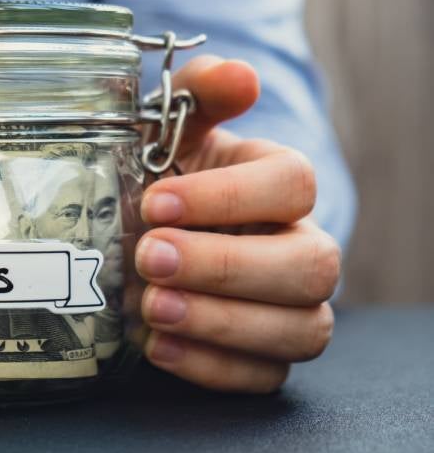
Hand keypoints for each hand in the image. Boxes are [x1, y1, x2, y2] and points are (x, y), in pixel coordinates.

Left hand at [133, 56, 339, 392]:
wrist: (142, 234)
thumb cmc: (163, 176)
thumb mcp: (170, 131)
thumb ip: (200, 95)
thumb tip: (240, 76)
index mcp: (279, 185)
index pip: (293, 185)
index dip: (228, 196)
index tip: (156, 202)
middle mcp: (300, 247)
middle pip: (310, 266)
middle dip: (225, 266)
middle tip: (150, 257)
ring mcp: (289, 309)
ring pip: (301, 330)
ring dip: (222, 323)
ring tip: (152, 309)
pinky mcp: (263, 357)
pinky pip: (264, 377)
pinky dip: (211, 367)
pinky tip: (156, 347)